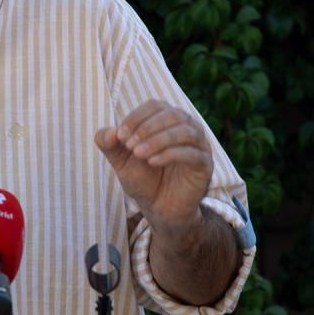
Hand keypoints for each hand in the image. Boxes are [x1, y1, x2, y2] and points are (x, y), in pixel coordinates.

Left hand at [94, 100, 213, 230]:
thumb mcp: (120, 160)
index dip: (136, 117)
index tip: (120, 136)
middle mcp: (187, 128)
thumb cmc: (143, 179)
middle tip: (129, 145)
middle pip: (172, 114)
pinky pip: (192, 153)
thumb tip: (108, 132)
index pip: (155, 106)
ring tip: (139, 154)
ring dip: (158, 140)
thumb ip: (109, 144)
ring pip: (184, 131)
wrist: (159, 208)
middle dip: (147, 128)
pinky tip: (152, 162)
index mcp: (168, 121)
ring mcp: (199, 145)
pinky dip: (170, 154)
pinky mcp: (204, 165)